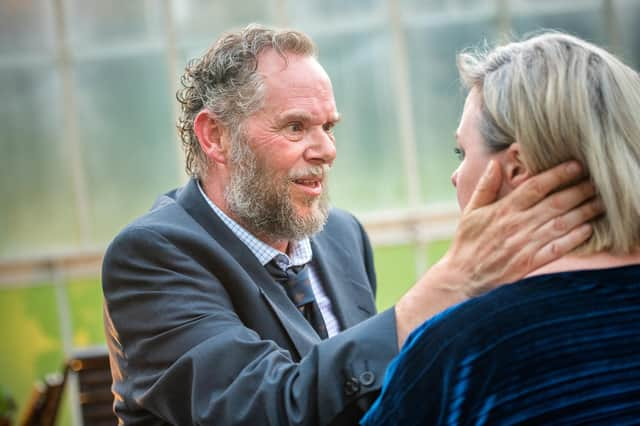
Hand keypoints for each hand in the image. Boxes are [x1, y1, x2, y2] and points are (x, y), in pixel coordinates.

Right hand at [395, 160, 601, 346]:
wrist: (462, 276)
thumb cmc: (467, 242)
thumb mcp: (471, 211)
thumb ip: (485, 187)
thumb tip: (495, 164)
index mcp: (503, 210)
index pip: (536, 187)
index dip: (558, 174)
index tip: (576, 165)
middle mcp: (517, 225)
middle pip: (555, 203)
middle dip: (579, 190)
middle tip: (597, 181)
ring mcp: (525, 244)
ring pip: (561, 224)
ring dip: (583, 212)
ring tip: (600, 203)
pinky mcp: (529, 263)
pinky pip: (557, 249)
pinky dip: (574, 239)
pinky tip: (588, 230)